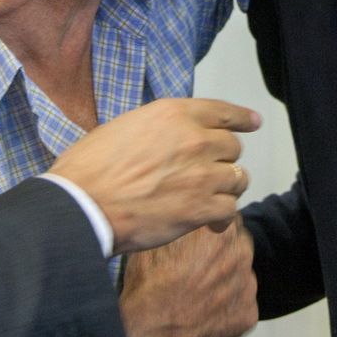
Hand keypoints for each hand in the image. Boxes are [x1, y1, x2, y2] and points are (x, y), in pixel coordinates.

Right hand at [48, 98, 258, 254]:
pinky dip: (220, 217)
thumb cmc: (90, 167)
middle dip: (223, 160)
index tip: (253, 122)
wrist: (82, 205)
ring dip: (225, 188)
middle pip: (233, 147)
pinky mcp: (201, 208)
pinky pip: (229, 209)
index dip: (242, 118)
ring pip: (237, 178)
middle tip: (207, 174)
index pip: (223, 112)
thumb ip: (158, 130)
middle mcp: (194, 139)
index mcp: (174, 115)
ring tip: (210, 199)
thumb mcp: (124, 127)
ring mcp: (201, 175)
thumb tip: (169, 140)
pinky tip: (209, 224)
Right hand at [121, 217, 257, 336]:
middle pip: (239, 245)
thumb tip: (186, 218)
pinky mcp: (248, 315)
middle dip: (223, 252)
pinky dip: (228, 307)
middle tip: (198, 267)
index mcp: (221, 232)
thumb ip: (183, 225)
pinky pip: (241, 305)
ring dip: (227, 280)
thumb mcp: (158, 240)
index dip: (213, 227)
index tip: (202, 238)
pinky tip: (206, 312)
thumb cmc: (150, 285)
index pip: (228, 218)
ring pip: (241, 276)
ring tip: (200, 293)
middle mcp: (240, 256)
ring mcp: (247, 287)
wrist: (152, 333)